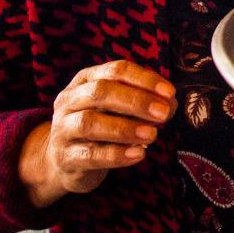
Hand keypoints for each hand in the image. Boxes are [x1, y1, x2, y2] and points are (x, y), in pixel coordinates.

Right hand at [18, 60, 175, 208]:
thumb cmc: (102, 126)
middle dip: (136, 101)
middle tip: (163, 113)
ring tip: (152, 135)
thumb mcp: (121, 109)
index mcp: (86, 80)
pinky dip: (116, 154)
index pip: (116, 71)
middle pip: (100, 92)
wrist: (67, 161)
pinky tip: (138, 154)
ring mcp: (63, 129)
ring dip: (125, 128)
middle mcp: (70, 100)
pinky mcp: (65, 157)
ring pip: (90, 123)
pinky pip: (90, 155)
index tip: (170, 92)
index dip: (144, 80)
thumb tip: (171, 102)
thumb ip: (146, 102)